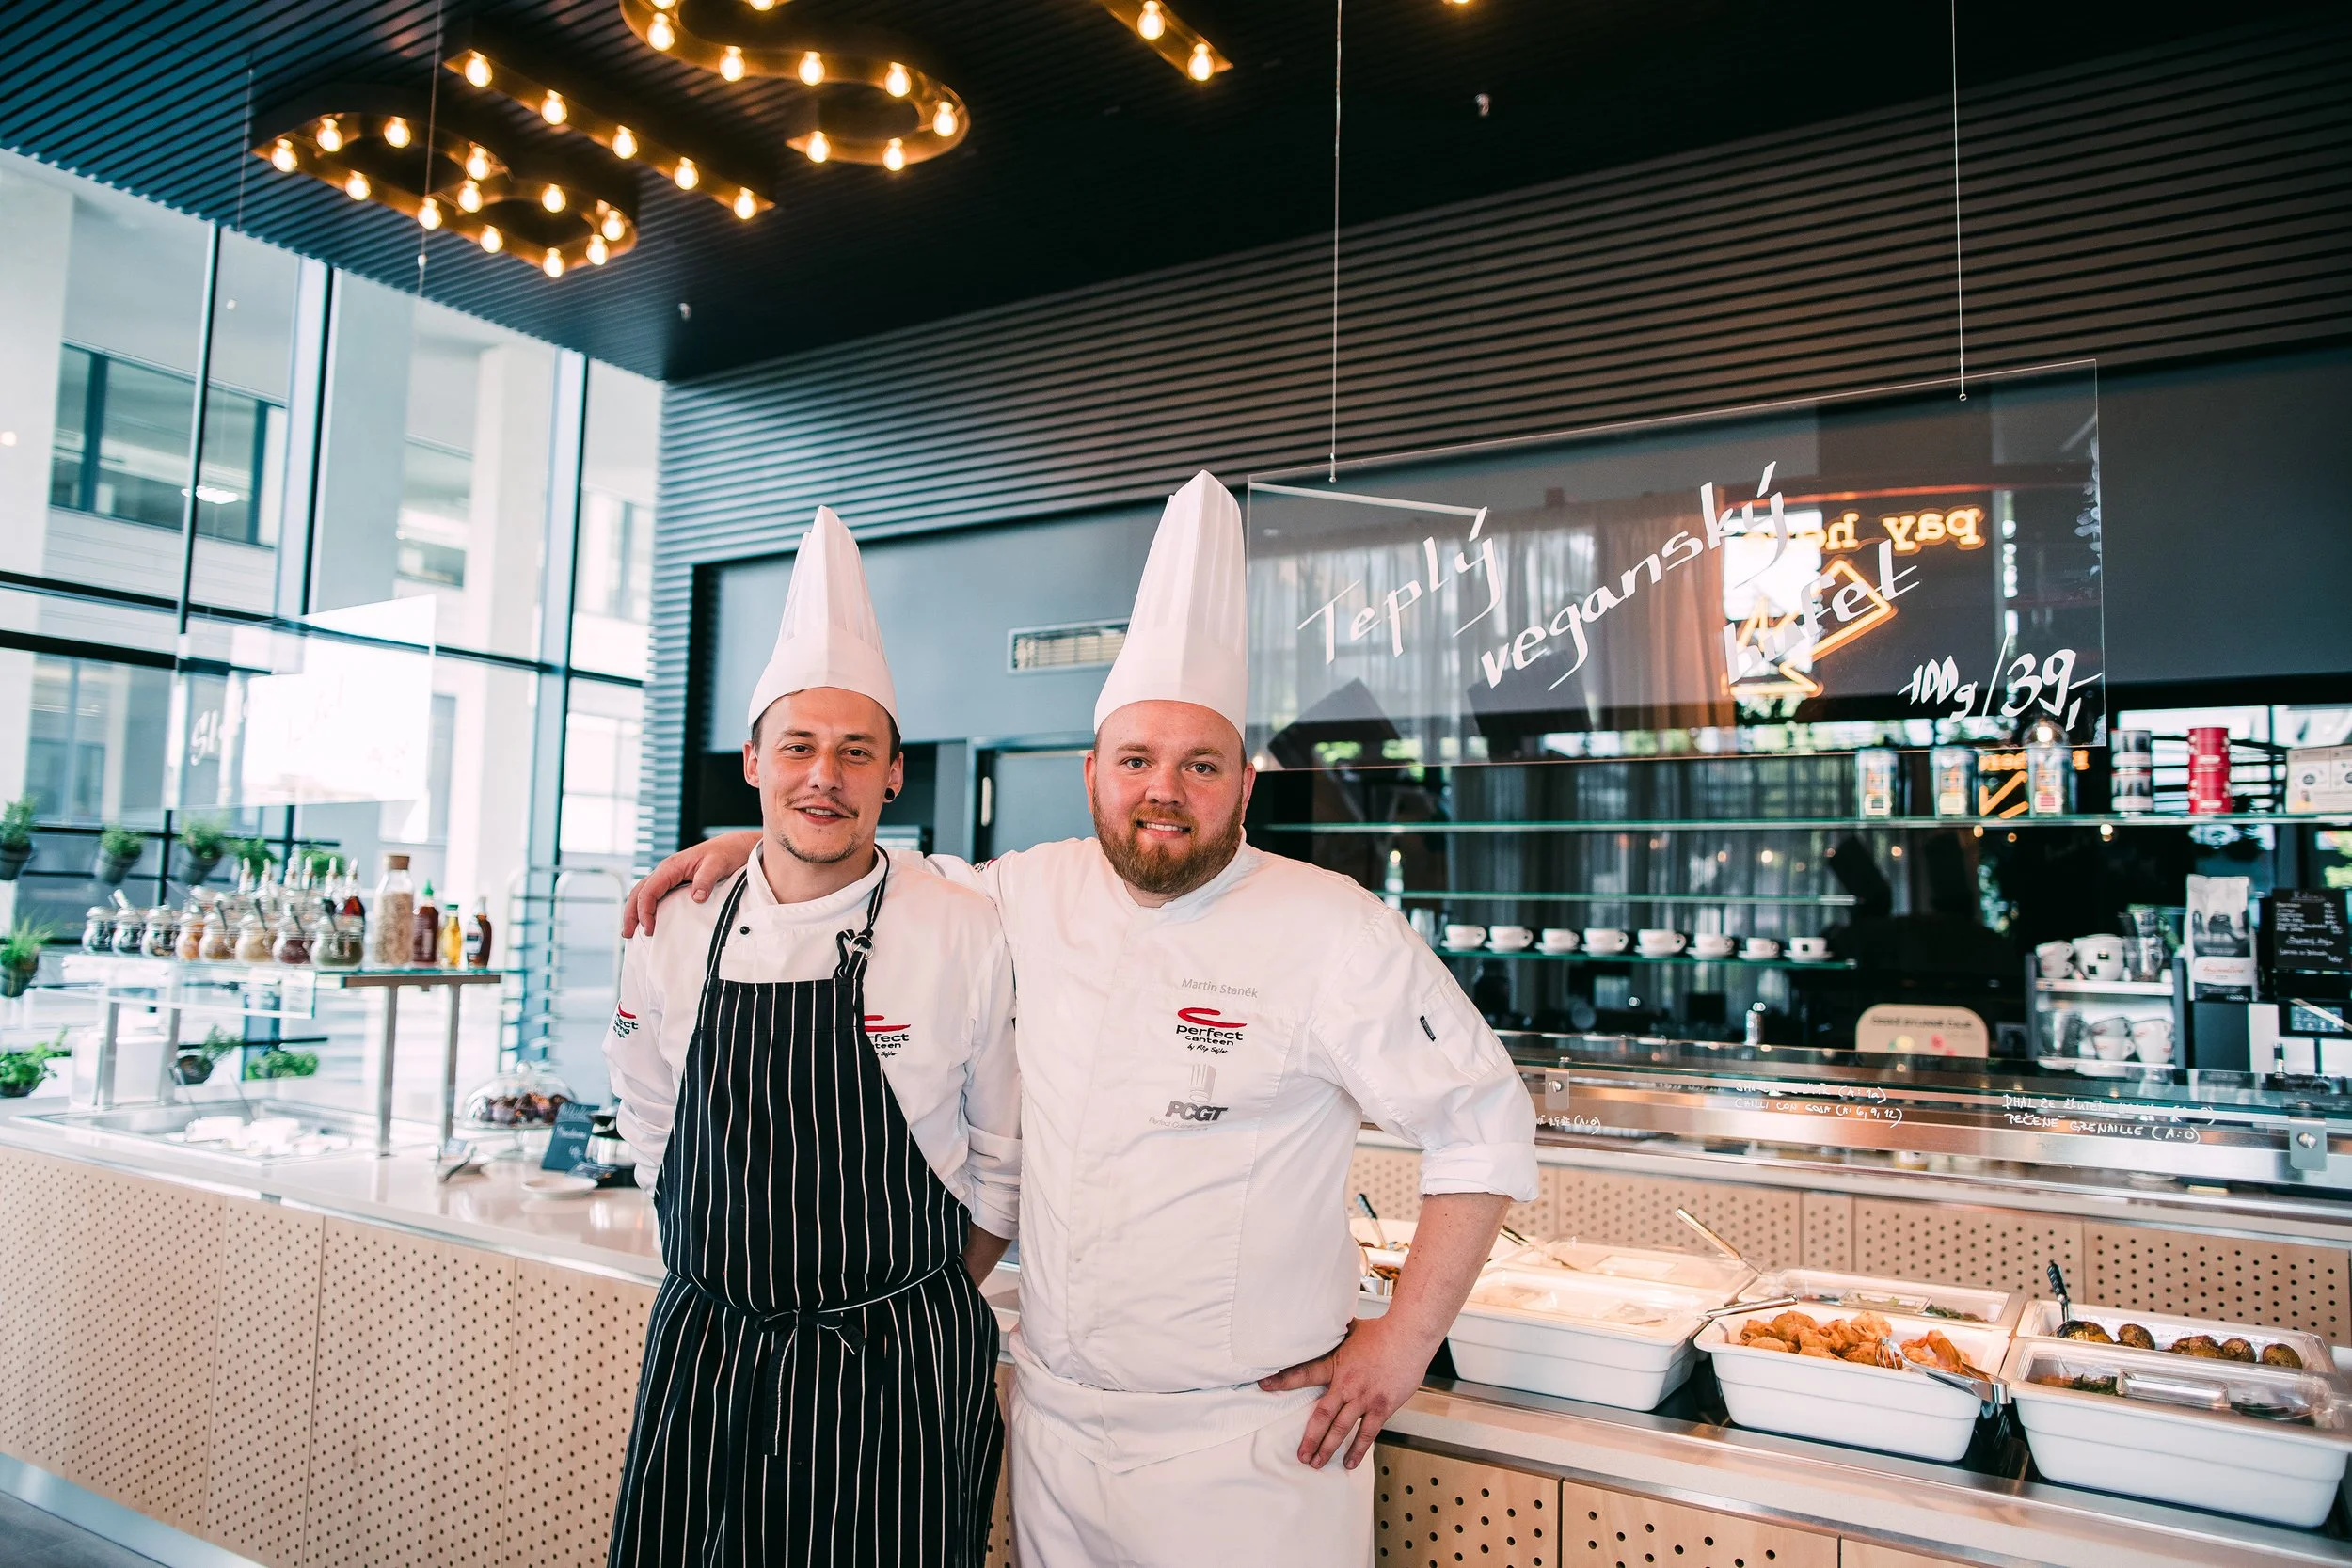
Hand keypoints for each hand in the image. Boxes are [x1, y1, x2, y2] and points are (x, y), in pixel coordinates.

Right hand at [623, 831, 758, 935]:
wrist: (735, 846)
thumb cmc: (726, 853)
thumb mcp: (718, 864)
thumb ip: (706, 880)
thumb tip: (697, 898)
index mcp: (671, 867)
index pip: (649, 891)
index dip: (645, 911)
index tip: (649, 930)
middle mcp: (666, 871)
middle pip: (638, 892)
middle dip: (630, 913)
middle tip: (627, 934)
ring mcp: (669, 876)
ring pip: (643, 892)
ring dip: (634, 911)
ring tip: (630, 931)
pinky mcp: (675, 881)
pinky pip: (654, 894)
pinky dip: (645, 907)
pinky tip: (647, 920)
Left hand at [1257, 1314, 1431, 1470]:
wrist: (1409, 1336)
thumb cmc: (1382, 1331)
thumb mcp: (1351, 1329)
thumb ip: (1335, 1333)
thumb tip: (1323, 1319)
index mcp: (1336, 1365)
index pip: (1303, 1374)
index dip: (1282, 1380)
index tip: (1264, 1385)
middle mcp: (1347, 1385)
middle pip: (1322, 1416)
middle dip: (1309, 1438)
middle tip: (1301, 1455)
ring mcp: (1365, 1398)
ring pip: (1342, 1429)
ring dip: (1328, 1448)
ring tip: (1317, 1463)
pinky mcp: (1382, 1407)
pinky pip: (1367, 1433)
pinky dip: (1358, 1449)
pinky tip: (1350, 1462)